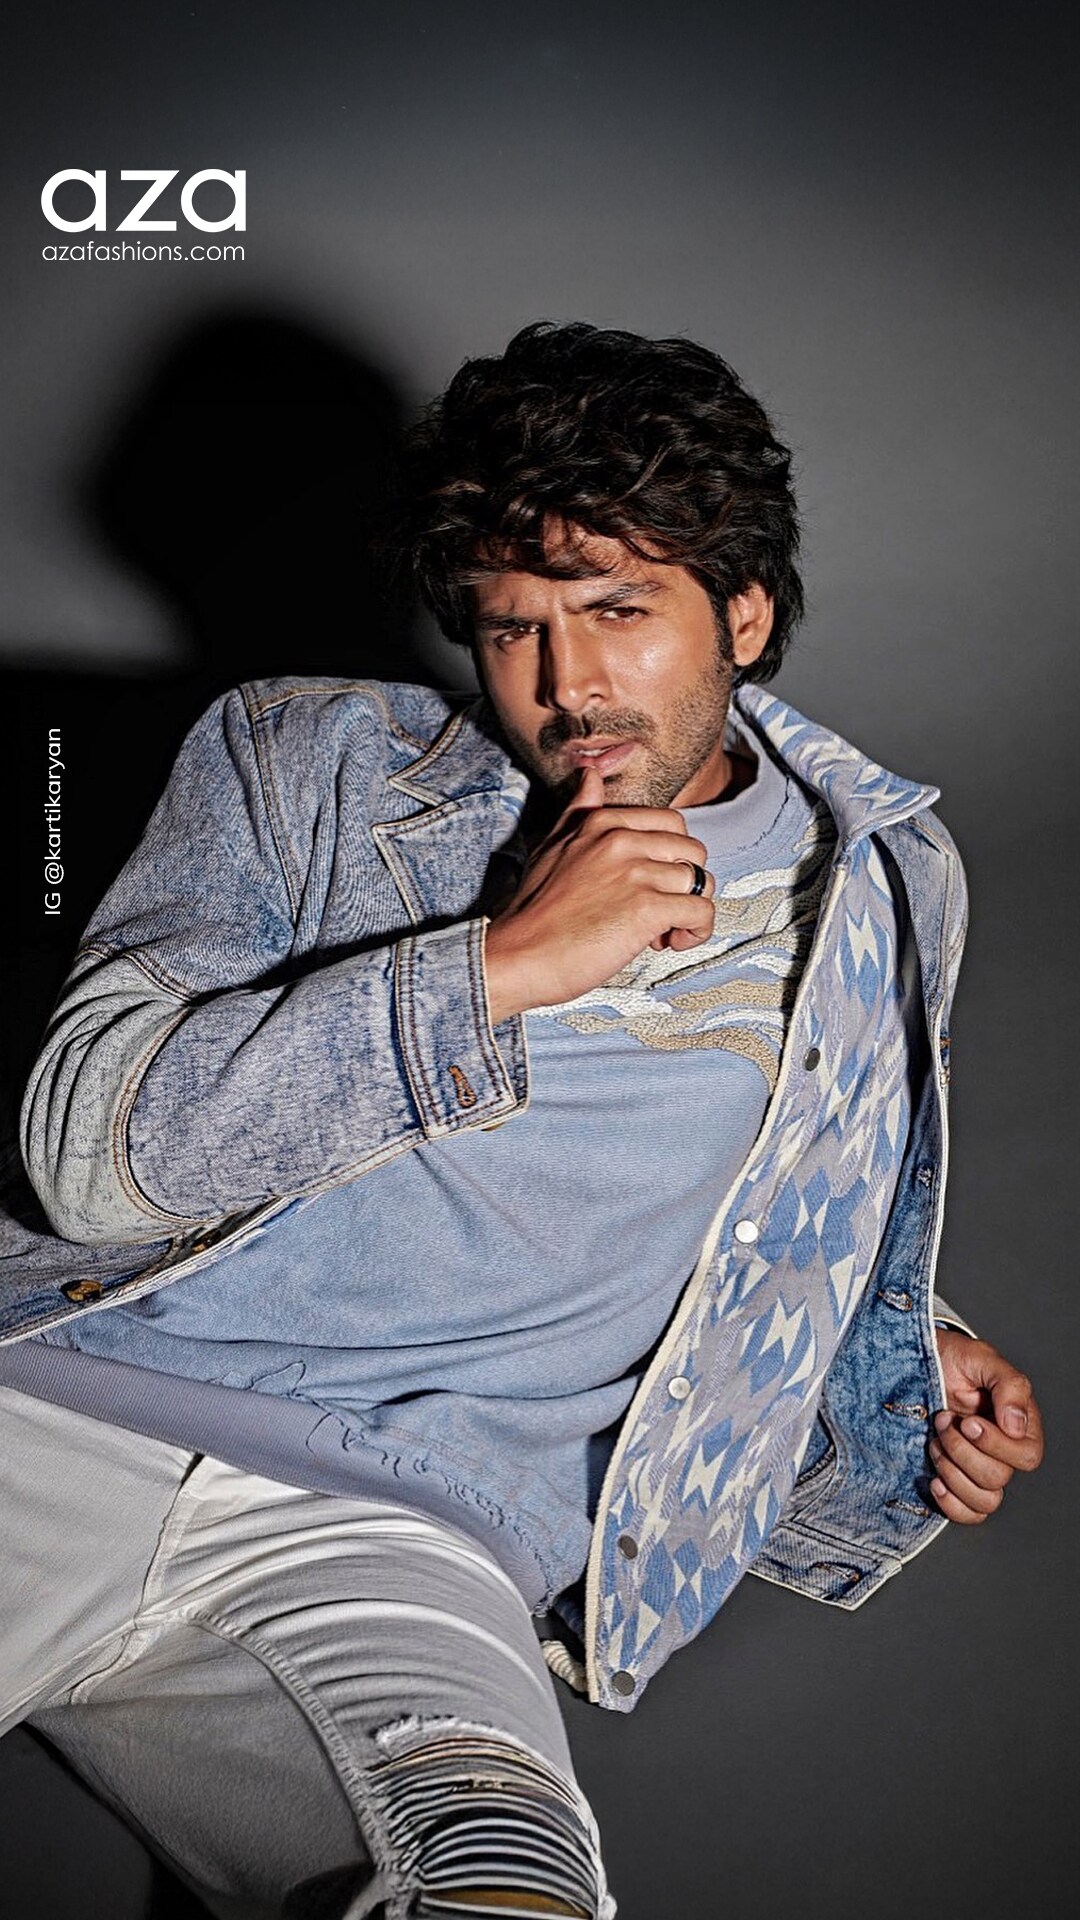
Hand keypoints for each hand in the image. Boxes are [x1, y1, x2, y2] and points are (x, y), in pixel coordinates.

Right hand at [484, 766, 715, 1021]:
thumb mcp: (551, 847)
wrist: (516, 956)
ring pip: (701, 882)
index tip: (646, 883)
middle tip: (654, 909)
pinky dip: (695, 932)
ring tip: (658, 931)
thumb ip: (578, 810)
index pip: (672, 823)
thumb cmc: (532, 912)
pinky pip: (702, 913)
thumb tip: (590, 774)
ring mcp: (636, 874)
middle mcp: (622, 841)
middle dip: (683, 883)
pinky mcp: (647, 909)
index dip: (668, 857)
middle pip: (692, 851)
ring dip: (688, 911)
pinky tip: (668, 942)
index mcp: (601, 823)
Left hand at [929, 1329, 1044, 1523]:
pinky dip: (951, 1504)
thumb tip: (1017, 1424)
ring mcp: (978, 1470)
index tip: (968, 1421)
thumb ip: (1009, 1385)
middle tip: (942, 1421)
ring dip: (952, 1472)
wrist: (914, 1365)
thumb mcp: (982, 1358)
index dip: (995, 1444)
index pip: (1026, 1457)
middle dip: (962, 1451)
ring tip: (935, 1443)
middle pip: (997, 1478)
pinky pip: (968, 1515)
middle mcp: (1003, 1453)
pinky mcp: (956, 1483)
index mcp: (1019, 1426)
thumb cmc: (953, 1360)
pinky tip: (934, 1480)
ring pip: (984, 1500)